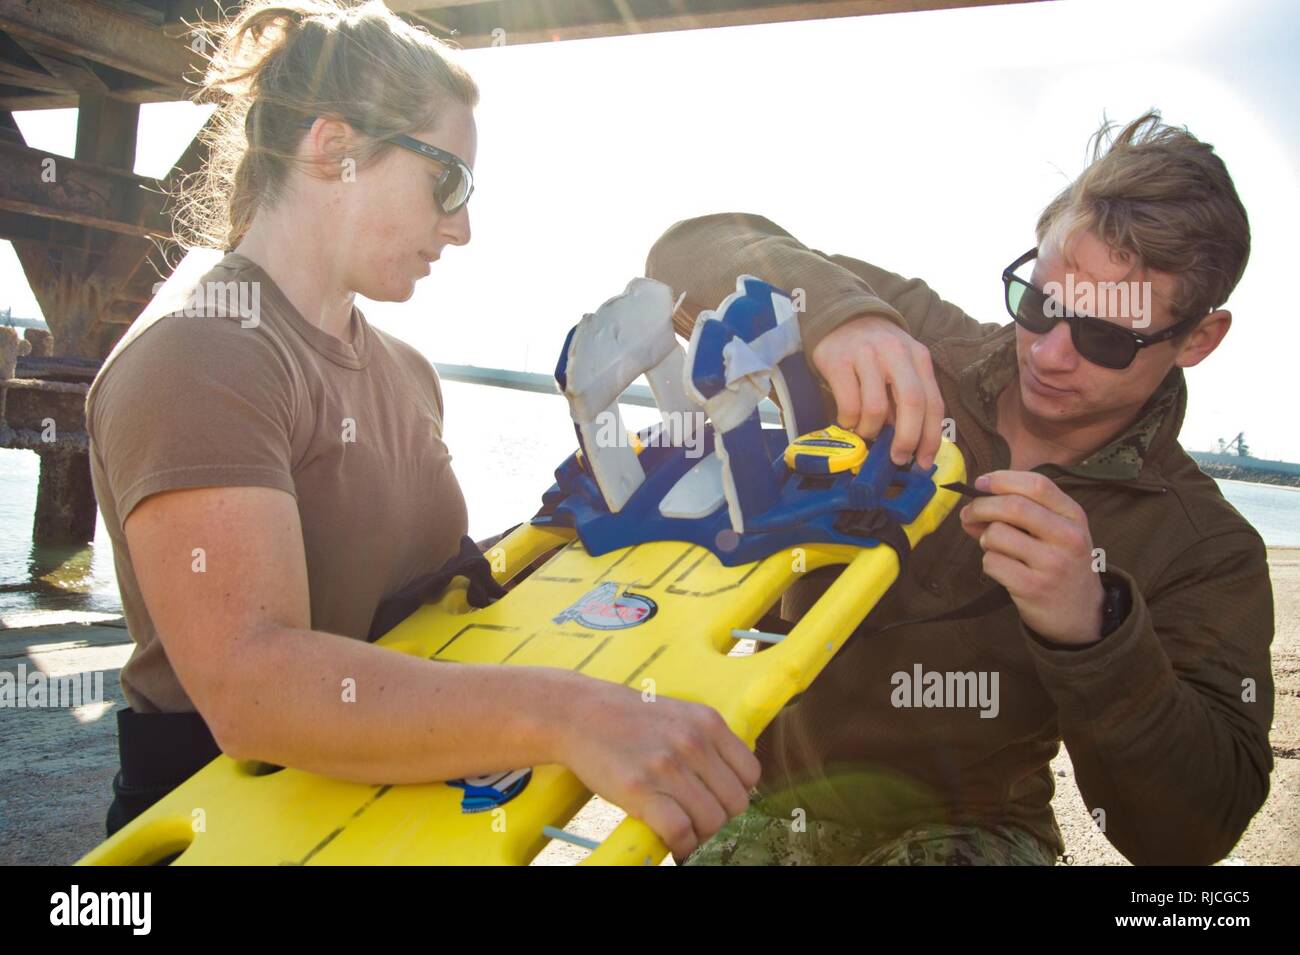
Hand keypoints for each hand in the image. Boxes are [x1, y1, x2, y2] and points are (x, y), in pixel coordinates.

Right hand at [556, 679, 759, 860]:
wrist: (579, 714)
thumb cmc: (628, 718)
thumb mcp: (679, 714)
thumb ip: (708, 740)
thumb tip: (733, 779)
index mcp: (708, 723)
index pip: (750, 774)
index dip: (736, 792)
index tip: (717, 798)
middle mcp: (693, 743)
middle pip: (735, 803)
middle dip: (719, 816)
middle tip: (698, 817)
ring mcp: (668, 767)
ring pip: (712, 821)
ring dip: (700, 833)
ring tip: (683, 828)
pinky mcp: (641, 790)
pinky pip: (681, 832)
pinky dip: (681, 844)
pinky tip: (672, 839)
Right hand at [810, 316, 944, 468]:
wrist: (842, 317)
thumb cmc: (876, 351)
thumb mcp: (901, 365)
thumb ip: (909, 397)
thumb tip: (911, 442)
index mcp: (918, 357)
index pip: (933, 402)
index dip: (931, 436)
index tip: (923, 462)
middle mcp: (896, 353)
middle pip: (912, 403)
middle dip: (908, 439)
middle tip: (898, 458)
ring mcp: (866, 356)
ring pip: (877, 408)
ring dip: (872, 430)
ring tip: (866, 432)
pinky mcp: (838, 361)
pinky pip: (849, 404)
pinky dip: (849, 421)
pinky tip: (848, 420)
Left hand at [959, 470, 1103, 645]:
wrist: (1082, 614)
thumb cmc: (1060, 564)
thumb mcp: (1056, 533)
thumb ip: (1019, 514)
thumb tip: (971, 506)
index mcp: (1074, 516)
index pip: (1037, 484)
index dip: (1002, 479)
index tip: (980, 483)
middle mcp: (1068, 537)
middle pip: (1013, 506)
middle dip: (981, 506)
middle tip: (969, 514)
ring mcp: (1052, 564)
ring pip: (997, 534)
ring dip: (985, 539)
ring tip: (995, 548)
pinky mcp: (1034, 587)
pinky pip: (992, 562)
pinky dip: (989, 562)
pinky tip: (1003, 569)